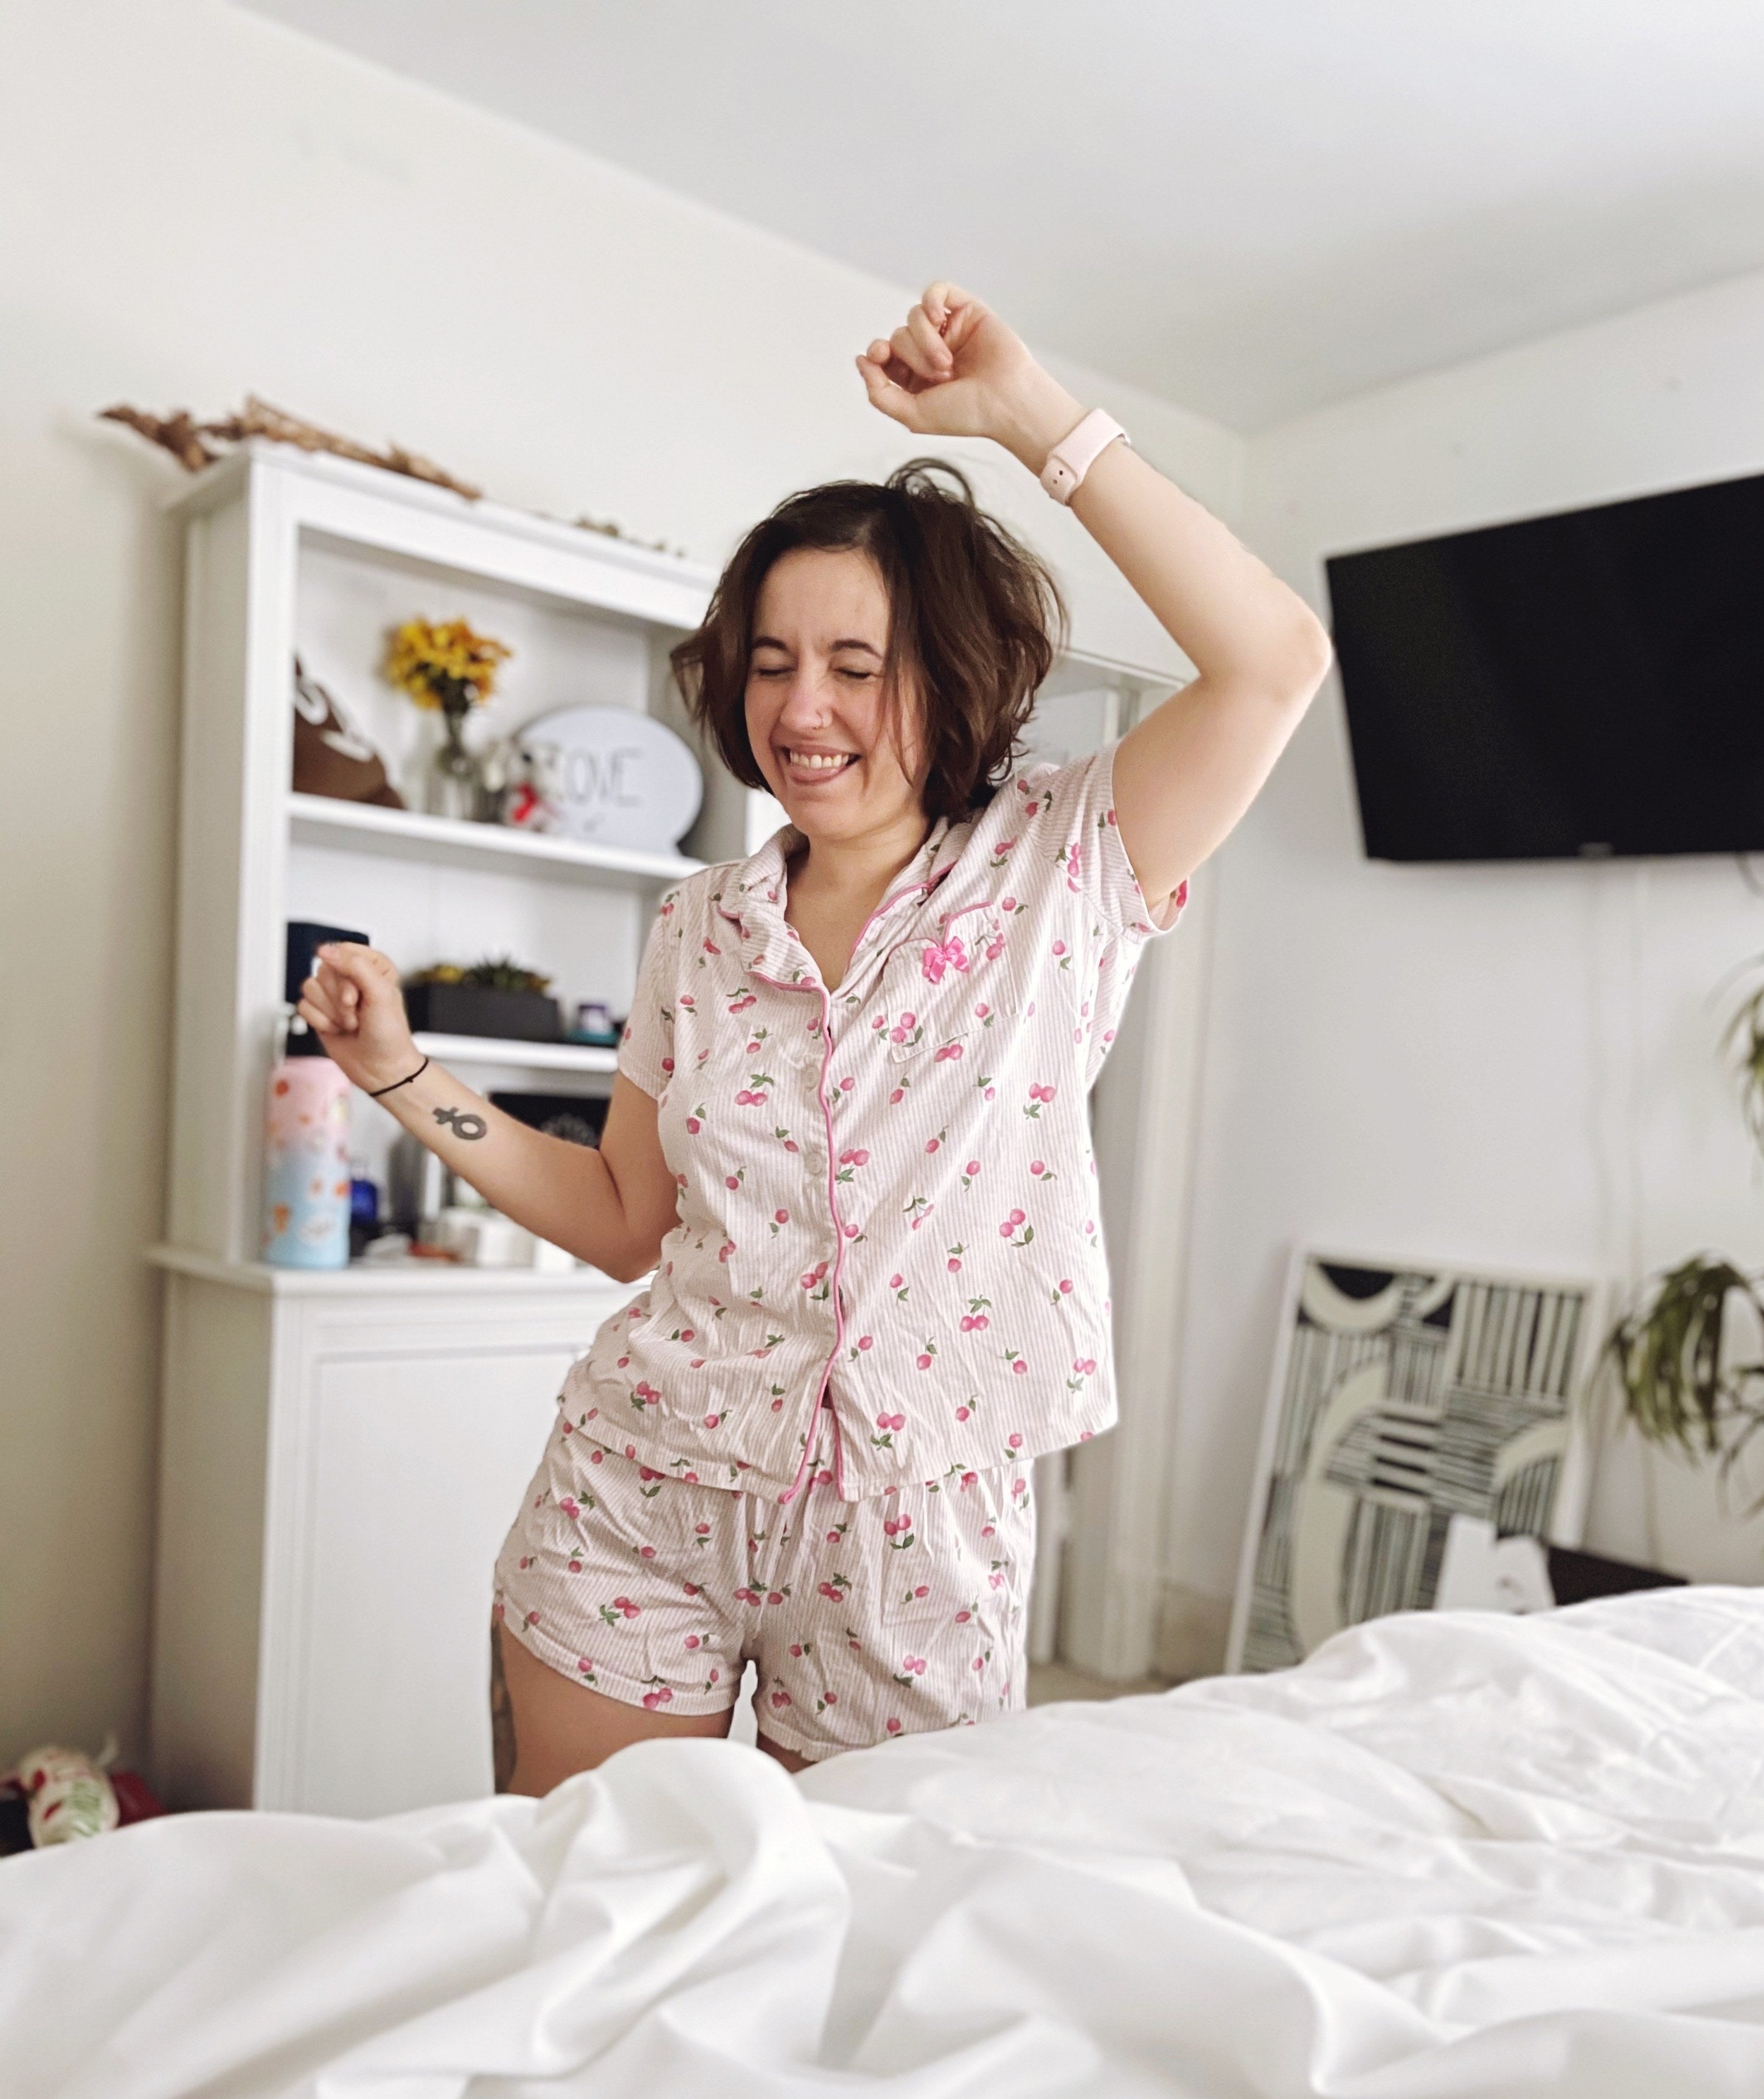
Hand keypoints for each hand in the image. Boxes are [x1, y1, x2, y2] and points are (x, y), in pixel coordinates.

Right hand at [296, 942, 420, 1094]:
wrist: (381, 1068)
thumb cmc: (389, 1034)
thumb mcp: (381, 993)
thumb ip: (355, 965)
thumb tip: (326, 949)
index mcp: (372, 965)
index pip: (342, 951)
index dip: (345, 974)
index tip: (358, 994)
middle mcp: (352, 977)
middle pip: (324, 970)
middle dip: (339, 998)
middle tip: (357, 1012)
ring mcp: (333, 995)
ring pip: (310, 987)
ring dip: (331, 1012)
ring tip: (350, 1023)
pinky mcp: (320, 1012)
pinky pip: (303, 1006)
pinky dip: (320, 1021)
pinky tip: (336, 1030)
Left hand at [856, 282, 1082, 470]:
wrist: (1007, 403)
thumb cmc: (967, 414)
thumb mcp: (912, 415)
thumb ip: (879, 393)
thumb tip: (860, 361)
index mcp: (915, 377)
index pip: (882, 355)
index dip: (876, 353)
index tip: (878, 357)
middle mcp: (930, 352)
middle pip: (897, 336)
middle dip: (912, 356)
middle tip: (938, 377)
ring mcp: (948, 330)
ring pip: (914, 316)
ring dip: (925, 341)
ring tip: (948, 365)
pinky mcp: (966, 311)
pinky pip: (936, 291)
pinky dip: (932, 302)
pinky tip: (940, 321)